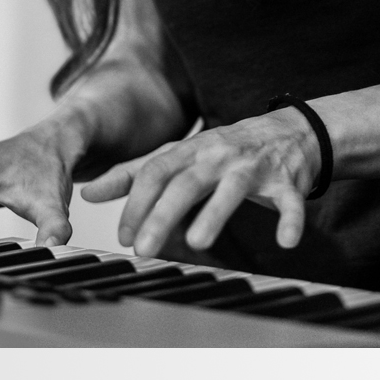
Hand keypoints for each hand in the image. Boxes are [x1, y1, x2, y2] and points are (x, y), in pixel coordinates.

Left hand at [80, 110, 321, 257]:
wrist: (290, 132)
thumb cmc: (224, 151)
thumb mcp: (179, 156)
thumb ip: (134, 174)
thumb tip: (88, 192)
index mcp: (190, 150)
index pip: (156, 171)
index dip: (137, 202)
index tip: (122, 235)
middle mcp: (219, 155)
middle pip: (187, 182)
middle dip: (163, 214)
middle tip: (143, 248)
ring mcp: (253, 167)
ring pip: (233, 189)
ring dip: (215, 214)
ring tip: (197, 242)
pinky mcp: (287, 182)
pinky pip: (290, 201)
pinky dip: (290, 220)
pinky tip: (285, 243)